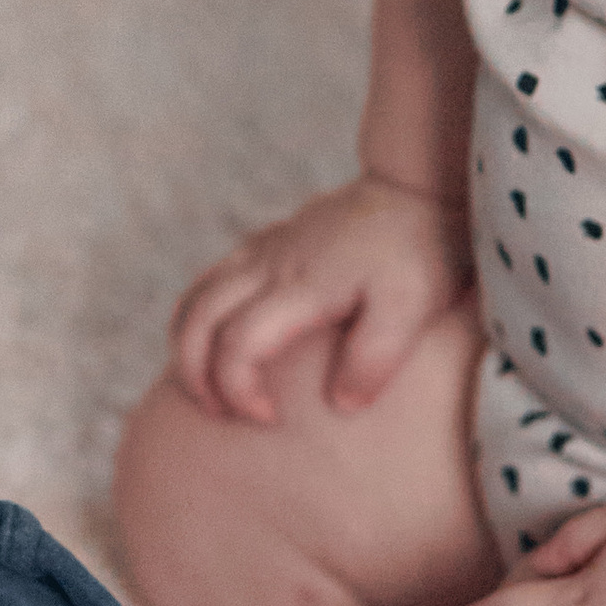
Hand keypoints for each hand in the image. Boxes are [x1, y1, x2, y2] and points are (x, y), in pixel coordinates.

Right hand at [169, 177, 468, 423]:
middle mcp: (270, 264)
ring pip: (195, 296)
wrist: (416, 186)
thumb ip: (375, 357)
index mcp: (302, 285)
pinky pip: (209, 280)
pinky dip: (197, 318)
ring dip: (188, 346)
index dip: (240, 389)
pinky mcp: (267, 242)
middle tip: (220, 414)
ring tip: (209, 388)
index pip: (239, 343)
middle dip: (195, 374)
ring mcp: (263, 249)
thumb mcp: (413, 308)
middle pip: (198, 319)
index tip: (270, 419)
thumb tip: (340, 404)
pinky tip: (217, 344)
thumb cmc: (418, 251)